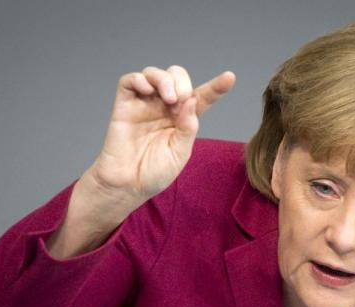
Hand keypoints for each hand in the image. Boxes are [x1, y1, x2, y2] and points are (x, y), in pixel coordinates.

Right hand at [87, 66, 235, 202]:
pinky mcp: (124, 105)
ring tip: (169, 100)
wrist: (127, 185)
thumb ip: (188, 127)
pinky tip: (147, 90)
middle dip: (182, 84)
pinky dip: (139, 79)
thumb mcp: (180, 153)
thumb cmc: (154, 172)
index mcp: (182, 119)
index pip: (201, 97)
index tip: (230, 78)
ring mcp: (144, 104)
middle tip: (179, 105)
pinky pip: (129, 80)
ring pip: (155, 73)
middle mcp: (163, 107)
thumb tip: (191, 100)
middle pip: (177, 76)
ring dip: (165, 79)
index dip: (216, 86)